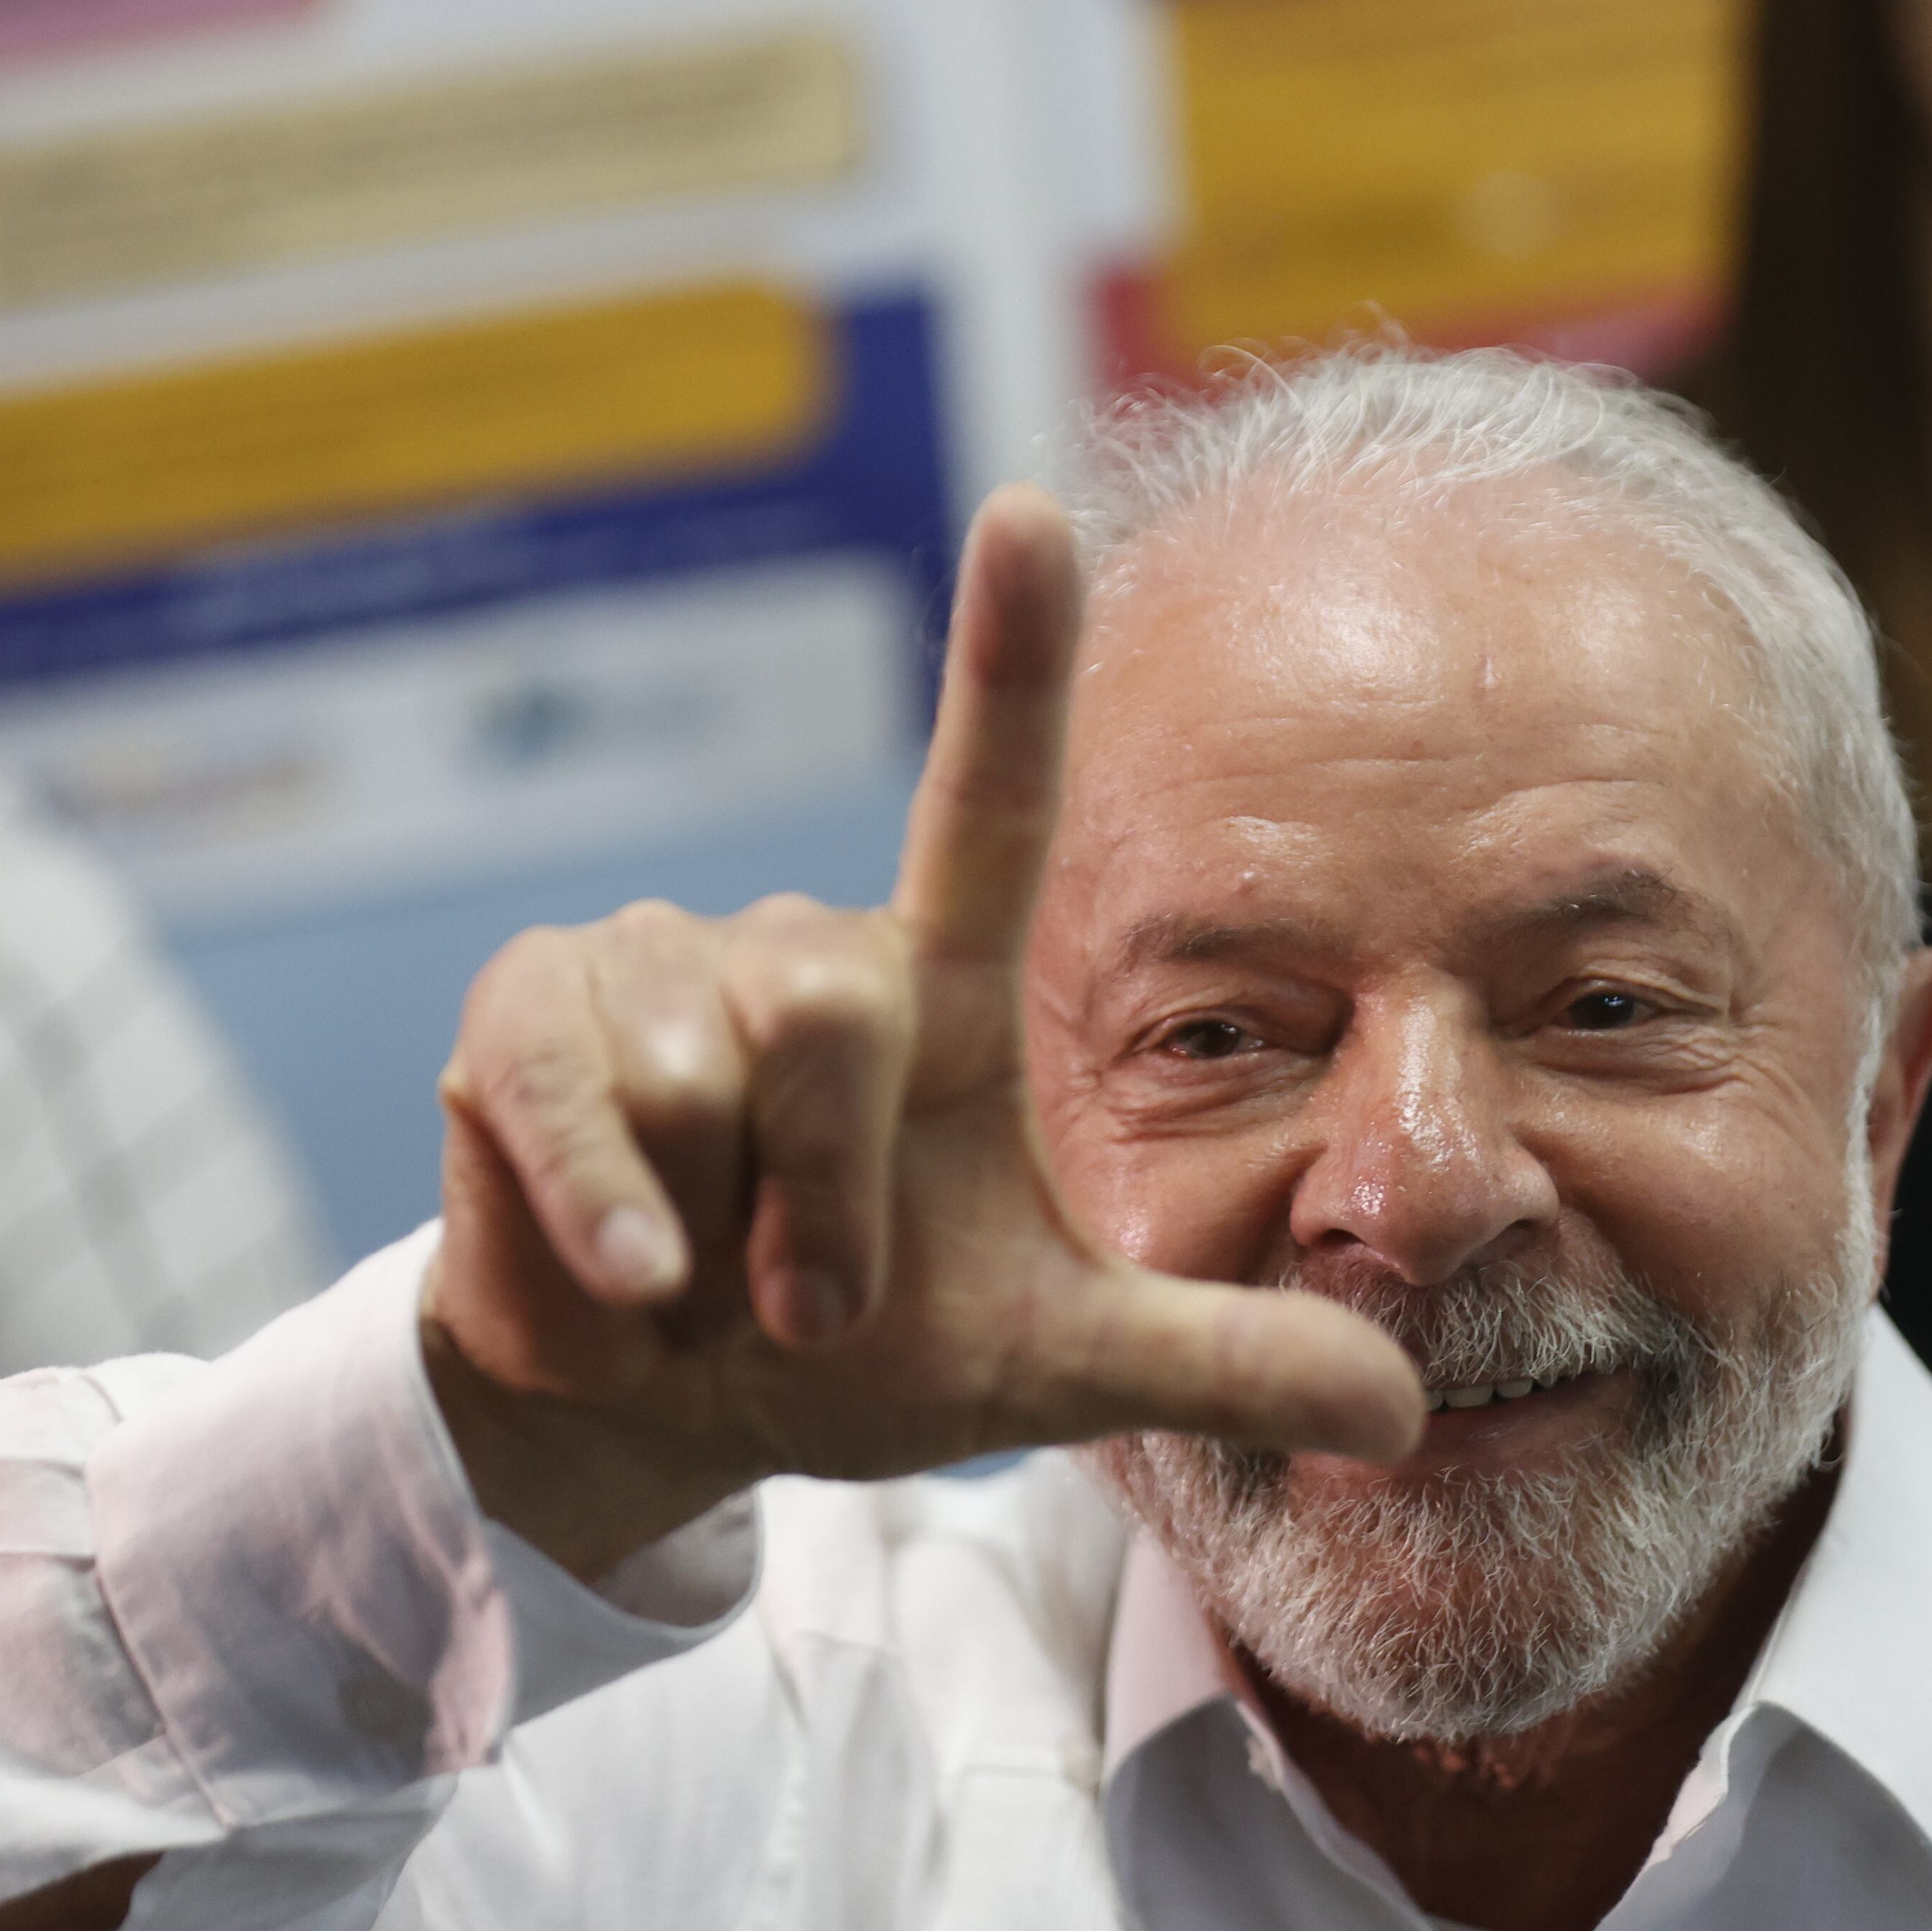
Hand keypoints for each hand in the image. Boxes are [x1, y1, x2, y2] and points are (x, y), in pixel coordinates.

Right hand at [421, 487, 1423, 1579]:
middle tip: (818, 1302)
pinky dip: (608, 1216)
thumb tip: (1404, 1408)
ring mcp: (656, 964)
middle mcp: (806, 949)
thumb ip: (1221, 1364)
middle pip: (835, 1015)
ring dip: (723, 1228)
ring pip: (706, 1070)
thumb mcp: (1053, 1372)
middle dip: (830, 1204)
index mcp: (941, 992)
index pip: (991, 798)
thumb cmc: (855, 1356)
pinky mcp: (527, 1016)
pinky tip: (631, 1285)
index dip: (1010, 656)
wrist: (656, 1420)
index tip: (1032, 510)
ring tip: (712, 1276)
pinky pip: (575, 1099)